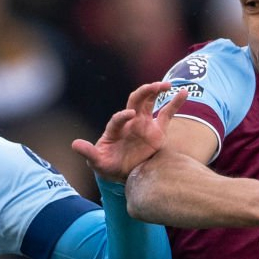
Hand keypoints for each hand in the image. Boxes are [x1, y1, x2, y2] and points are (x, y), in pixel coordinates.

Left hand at [72, 82, 187, 182]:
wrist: (123, 173)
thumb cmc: (108, 165)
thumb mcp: (97, 162)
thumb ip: (88, 153)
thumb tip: (74, 144)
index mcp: (115, 128)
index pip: (118, 118)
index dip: (122, 116)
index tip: (130, 115)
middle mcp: (129, 122)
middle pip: (136, 100)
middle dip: (144, 91)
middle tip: (154, 86)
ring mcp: (144, 124)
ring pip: (150, 102)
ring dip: (157, 90)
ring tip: (167, 85)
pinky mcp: (157, 130)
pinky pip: (167, 113)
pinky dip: (175, 103)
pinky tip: (184, 92)